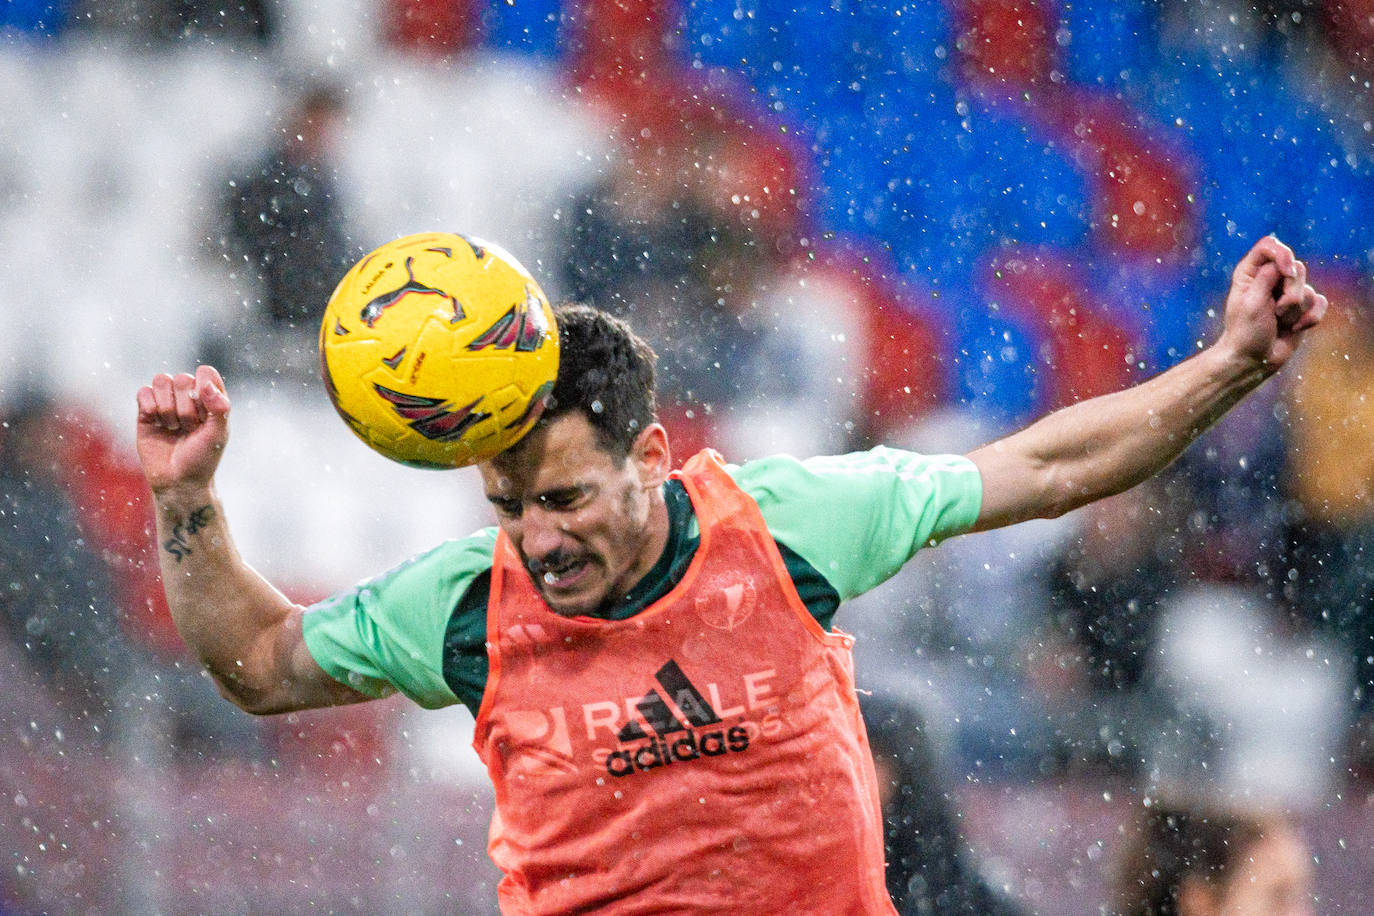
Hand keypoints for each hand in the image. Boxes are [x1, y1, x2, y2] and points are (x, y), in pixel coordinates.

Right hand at [135, 365, 230, 492]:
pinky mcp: (146, 411)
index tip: (205, 415)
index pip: (205, 374)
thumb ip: (219, 406)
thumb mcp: (218, 434)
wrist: (178, 481)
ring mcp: (166, 402)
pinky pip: (143, 392)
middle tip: (189, 427)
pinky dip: (149, 406)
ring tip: (174, 427)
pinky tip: (156, 422)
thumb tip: (205, 378)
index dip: (204, 391)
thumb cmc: (202, 458)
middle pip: (182, 378)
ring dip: (168, 408)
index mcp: (210, 398)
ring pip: (161, 381)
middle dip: (186, 407)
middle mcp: (188, 397)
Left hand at [1217, 235, 1327, 373]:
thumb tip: (1285, 262)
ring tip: (1279, 322)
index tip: (1286, 271)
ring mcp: (1287, 293)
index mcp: (1250, 272)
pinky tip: (1295, 329)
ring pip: (1308, 289)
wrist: (1253, 359)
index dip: (1283, 254)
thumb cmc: (1246, 332)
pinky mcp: (1302, 308)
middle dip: (1291, 292)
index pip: (1270, 245)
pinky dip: (1310, 318)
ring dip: (1296, 310)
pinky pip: (1320, 303)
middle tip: (1276, 310)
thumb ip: (1267, 277)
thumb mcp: (1252, 301)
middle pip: (1296, 267)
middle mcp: (1269, 278)